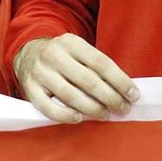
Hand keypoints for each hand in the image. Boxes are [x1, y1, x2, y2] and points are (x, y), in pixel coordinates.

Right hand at [14, 35, 138, 122]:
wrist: (28, 52)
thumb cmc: (64, 56)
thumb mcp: (79, 50)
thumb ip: (96, 66)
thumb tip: (124, 89)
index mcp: (71, 42)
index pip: (101, 63)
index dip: (120, 80)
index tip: (133, 94)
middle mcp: (54, 55)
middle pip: (89, 81)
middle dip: (110, 97)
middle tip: (123, 108)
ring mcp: (41, 72)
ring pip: (70, 95)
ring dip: (92, 109)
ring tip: (105, 115)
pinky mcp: (30, 88)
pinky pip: (49, 108)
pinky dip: (65, 116)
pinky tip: (79, 118)